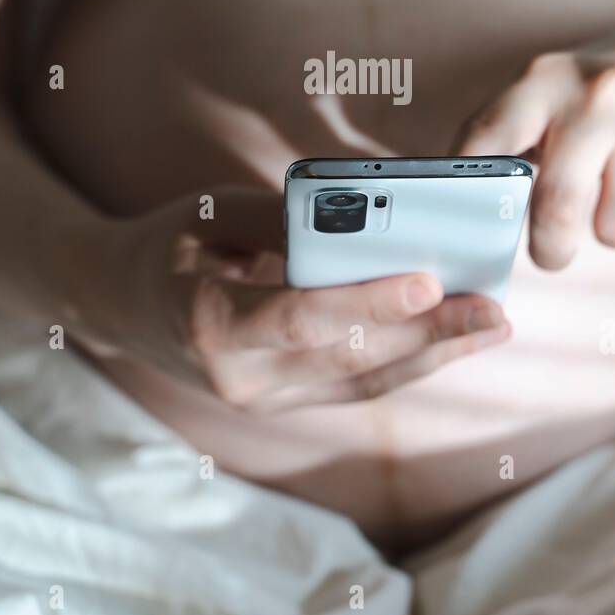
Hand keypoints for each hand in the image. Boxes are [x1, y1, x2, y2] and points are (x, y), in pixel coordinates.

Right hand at [80, 187, 510, 410]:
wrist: (119, 306)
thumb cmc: (168, 245)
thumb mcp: (210, 212)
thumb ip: (283, 215)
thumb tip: (369, 212)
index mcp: (210, 320)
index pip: (301, 316)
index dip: (367, 302)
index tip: (430, 280)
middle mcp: (240, 377)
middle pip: (350, 358)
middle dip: (430, 334)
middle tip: (495, 310)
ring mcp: (265, 399)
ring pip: (365, 383)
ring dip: (435, 355)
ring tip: (494, 325)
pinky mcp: (287, 402)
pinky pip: (358, 387)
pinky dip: (410, 362)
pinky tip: (456, 338)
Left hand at [454, 4, 614, 269]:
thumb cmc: (599, 89)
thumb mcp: (545, 93)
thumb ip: (504, 144)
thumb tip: (458, 217)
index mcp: (542, 81)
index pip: (486, 149)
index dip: (470, 202)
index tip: (473, 235)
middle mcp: (597, 93)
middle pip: (557, 206)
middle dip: (550, 248)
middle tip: (551, 252)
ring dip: (614, 230)